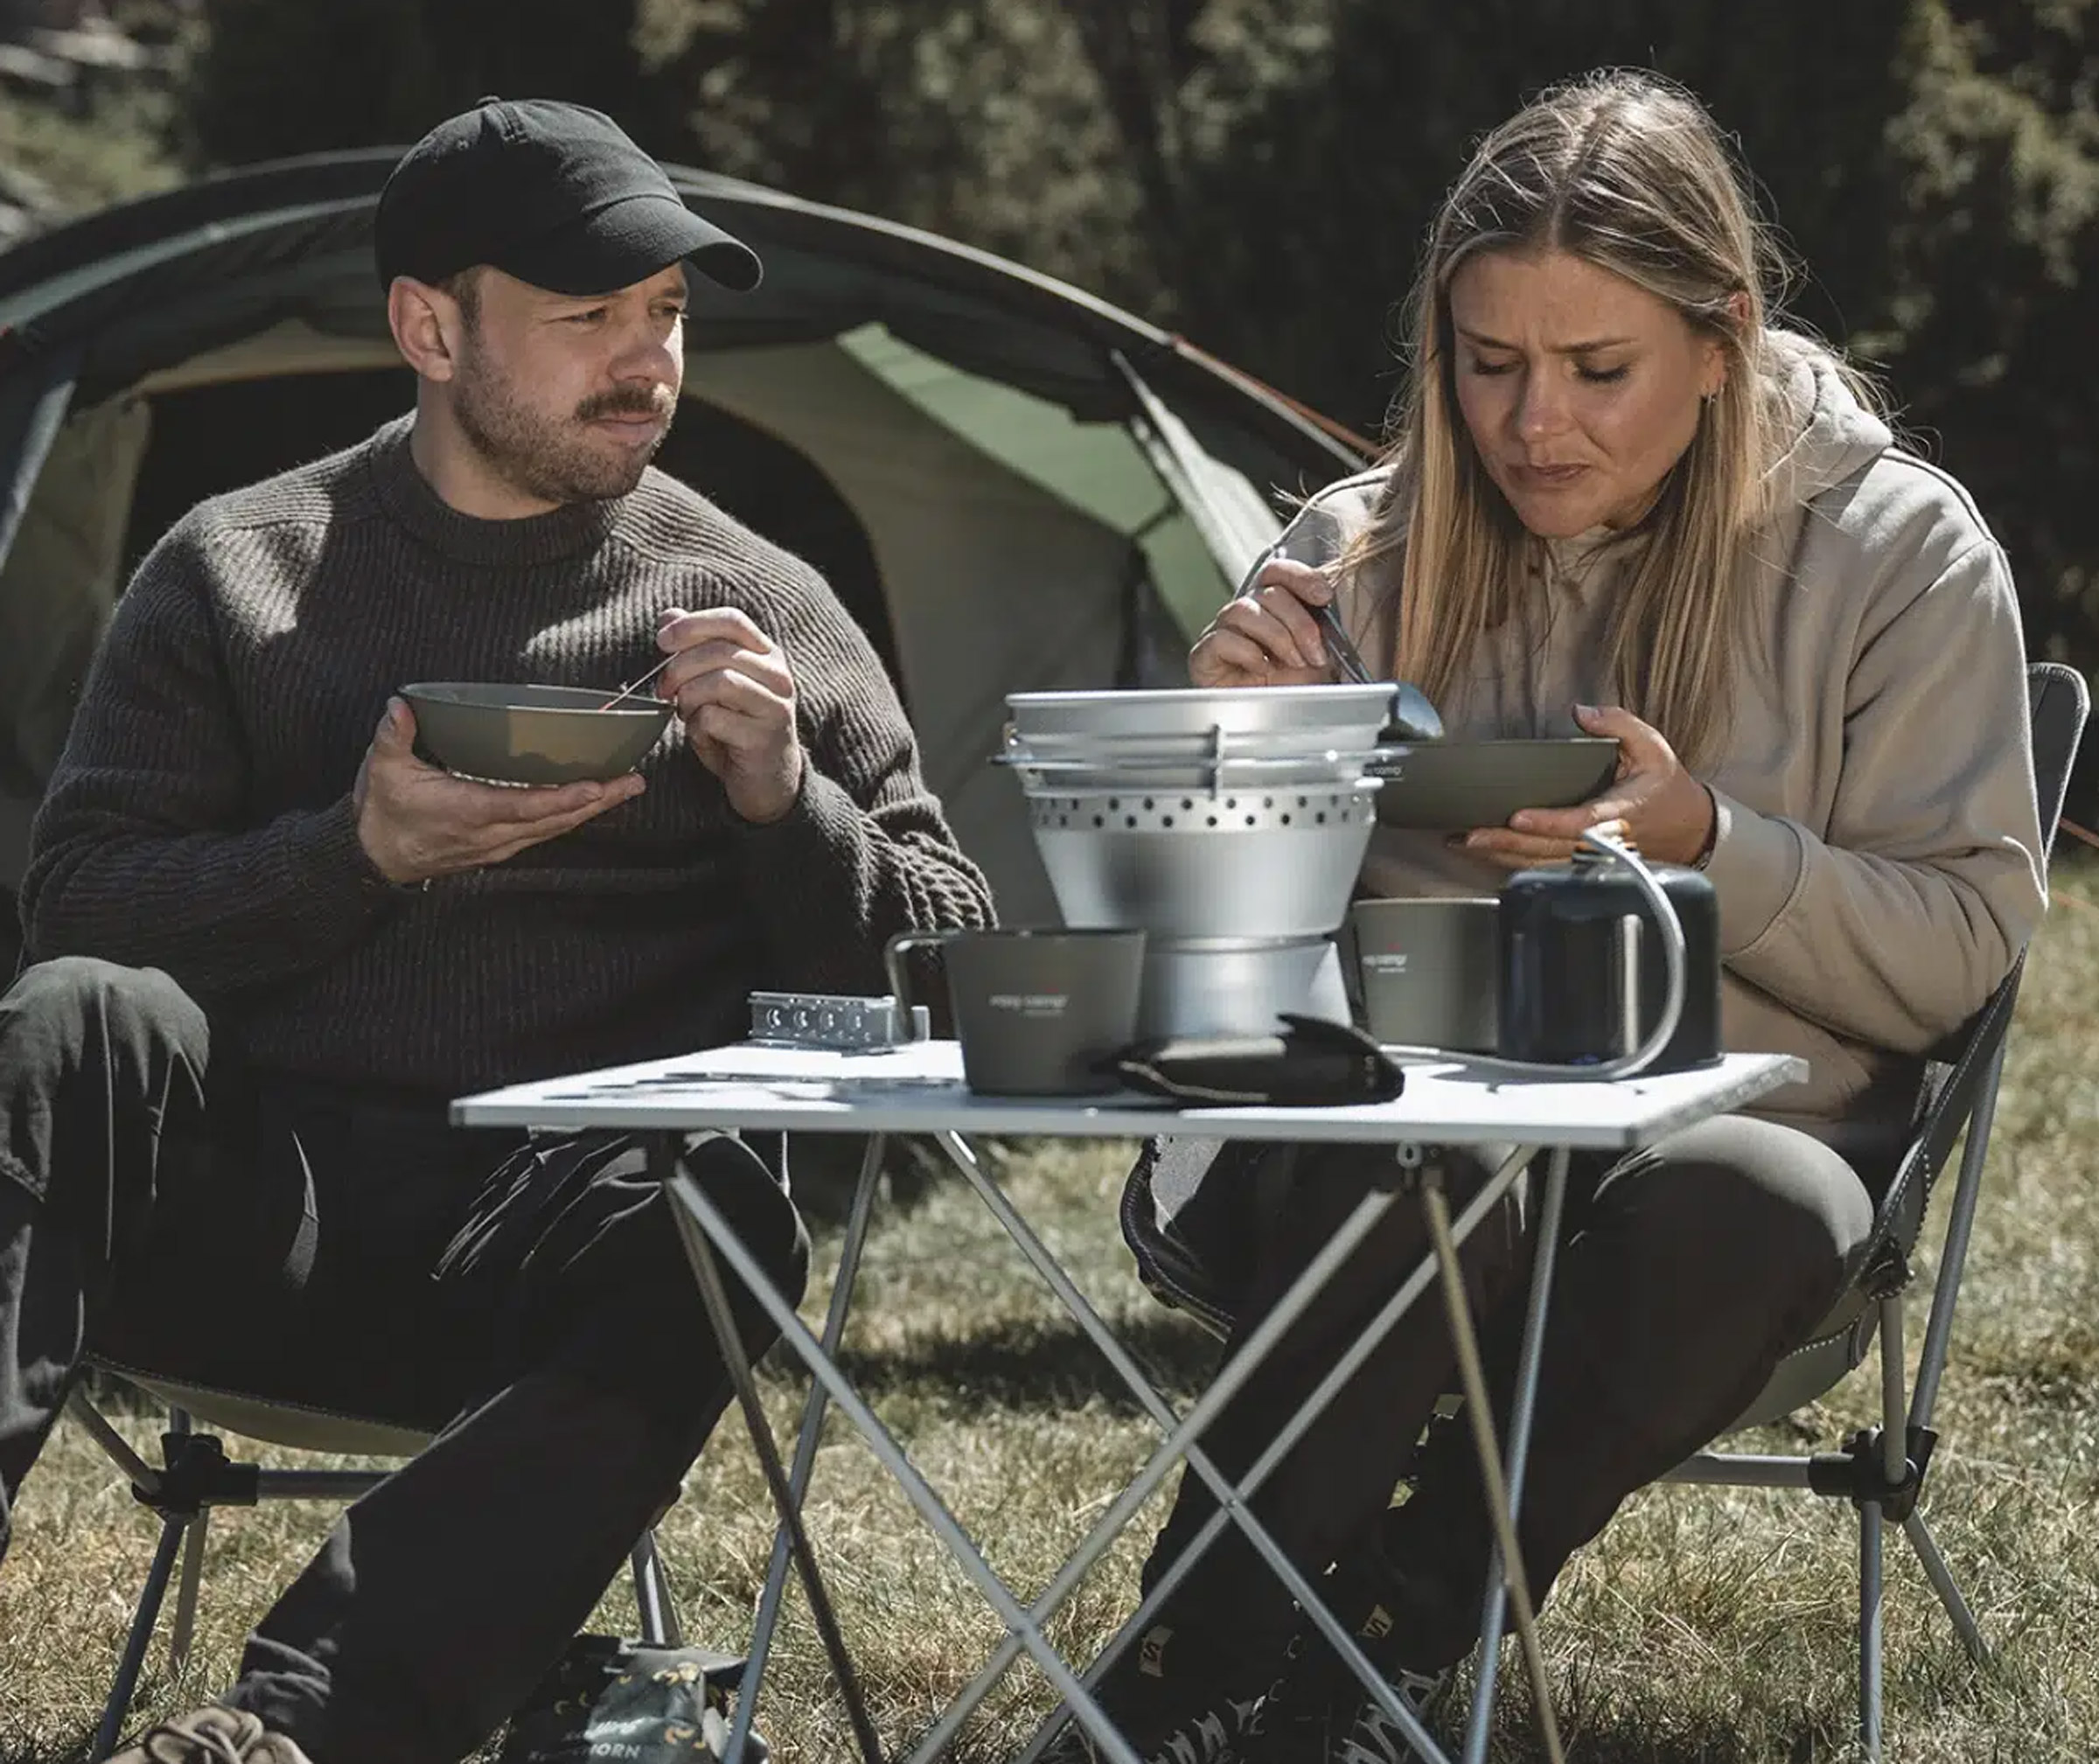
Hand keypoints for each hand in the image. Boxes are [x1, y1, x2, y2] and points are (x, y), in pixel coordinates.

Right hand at [354, 699, 643, 884]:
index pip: (525, 807)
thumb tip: (400, 707)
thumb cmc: (383, 815)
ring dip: (591, 810)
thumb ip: (393, 737)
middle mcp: (491, 833)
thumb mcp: (382, 771)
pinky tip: (590, 803)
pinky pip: (543, 832)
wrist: (374, 858)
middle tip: (633, 782)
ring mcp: (498, 844)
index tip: (596, 788)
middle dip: (598, 802)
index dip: (563, 798)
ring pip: (554, 828)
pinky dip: (570, 816)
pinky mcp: (498, 846)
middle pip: (555, 819)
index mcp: (469, 812)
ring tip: (624, 788)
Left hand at [655, 606, 803, 823]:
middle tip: (663, 690)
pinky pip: (715, 718)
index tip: (662, 641)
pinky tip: (703, 736)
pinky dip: (697, 727)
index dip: (693, 625)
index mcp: (767, 655)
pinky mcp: (765, 736)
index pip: (732, 620)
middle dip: (679, 668)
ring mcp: (775, 706)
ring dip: (688, 698)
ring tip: (686, 713)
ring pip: (719, 681)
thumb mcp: (713, 685)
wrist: (768, 782)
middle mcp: (778, 676)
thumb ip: (695, 650)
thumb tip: (669, 615)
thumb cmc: (736, 729)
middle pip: (719, 651)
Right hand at [1189, 556, 1341, 687]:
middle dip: (1299, 622)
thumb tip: (1330, 599)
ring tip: (1293, 663)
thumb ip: (1322, 623)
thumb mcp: (1319, 651)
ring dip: (1277, 636)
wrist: (1275, 726)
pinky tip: (1262, 670)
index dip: (1300, 577)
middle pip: (1268, 592)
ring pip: (1244, 610)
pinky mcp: (1204, 656)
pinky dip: (1248, 652)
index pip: (1277, 572)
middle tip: (1315, 652)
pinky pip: (1222, 639)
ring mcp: (1223, 633)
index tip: (1323, 596)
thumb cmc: (1295, 690)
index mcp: (1272, 608)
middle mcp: (1245, 615)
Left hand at [1454, 704, 1715, 868]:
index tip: (1517, 817)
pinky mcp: (1580, 865)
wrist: (1686, 828)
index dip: (1548, 823)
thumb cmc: (1663, 787)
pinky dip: (1509, 862)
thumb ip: (1619, 724)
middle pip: (1549, 849)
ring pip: (1540, 863)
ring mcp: (1590, 858)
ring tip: (1463, 844)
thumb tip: (1583, 712)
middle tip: (1470, 836)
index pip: (1580, 822)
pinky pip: (1540, 867)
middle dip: (1507, 844)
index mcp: (1620, 813)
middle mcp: (1602, 842)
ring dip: (1500, 856)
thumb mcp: (1652, 746)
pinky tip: (1481, 853)